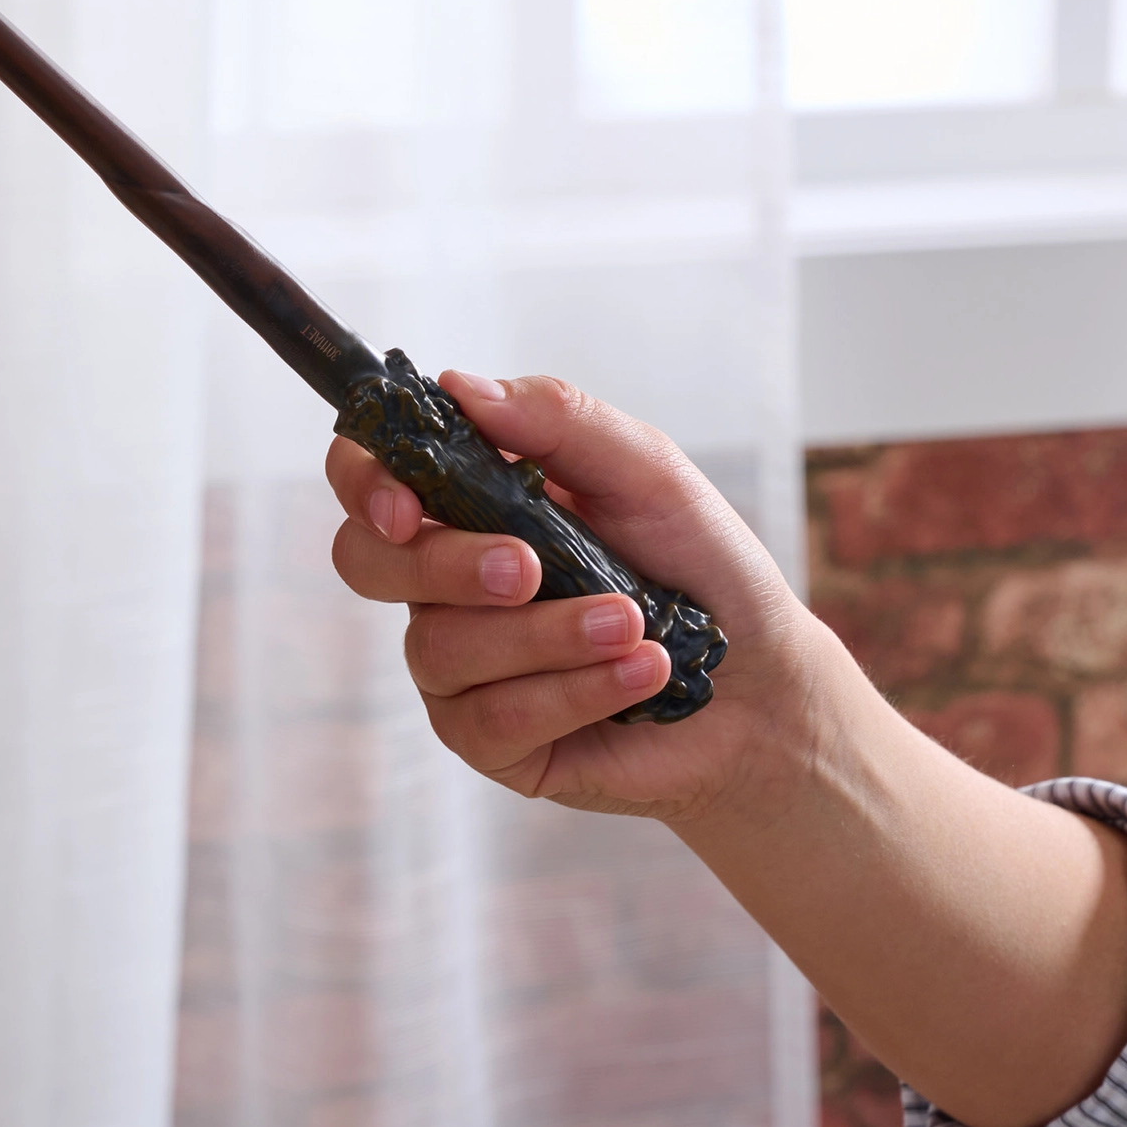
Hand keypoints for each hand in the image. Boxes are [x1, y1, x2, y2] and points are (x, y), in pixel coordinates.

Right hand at [326, 370, 840, 826]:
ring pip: (439, 646)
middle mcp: (443, 580)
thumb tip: (458, 387)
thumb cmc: (697, 564)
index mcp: (467, 501)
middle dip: (443, 566)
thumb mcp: (646, 470)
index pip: (368, 477)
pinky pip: (489, 719)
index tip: (406, 507)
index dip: (364, 484)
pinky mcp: (491, 739)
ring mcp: (460, 664)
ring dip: (545, 635)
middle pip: (366, 564)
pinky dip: (572, 691)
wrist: (762, 679)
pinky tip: (637, 675)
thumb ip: (556, 421)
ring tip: (632, 624)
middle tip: (528, 570)